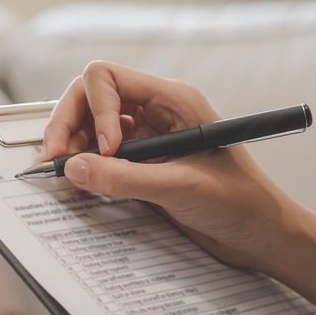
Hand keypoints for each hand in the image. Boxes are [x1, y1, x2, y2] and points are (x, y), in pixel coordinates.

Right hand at [41, 61, 302, 269]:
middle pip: (90, 97)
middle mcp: (155, 111)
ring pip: (90, 125)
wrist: (262, 236)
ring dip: (72, 144)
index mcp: (172, 100)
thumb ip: (125, 178)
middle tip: (54, 159)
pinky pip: (101, 152)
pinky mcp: (142, 162)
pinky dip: (85, 164)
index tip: (104, 150)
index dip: (94, 110)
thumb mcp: (181, 188)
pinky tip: (82, 182)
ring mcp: (146, 136)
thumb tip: (73, 169)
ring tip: (64, 173)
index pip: (107, 78)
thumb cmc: (241, 202)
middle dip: (68, 123)